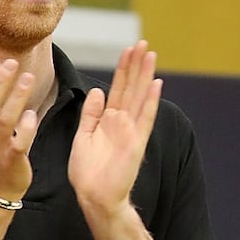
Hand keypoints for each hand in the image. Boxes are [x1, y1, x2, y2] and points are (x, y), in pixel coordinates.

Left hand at [68, 41, 160, 213]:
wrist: (94, 197)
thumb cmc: (87, 172)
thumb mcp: (83, 137)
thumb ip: (91, 114)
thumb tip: (97, 91)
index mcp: (108, 120)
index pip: (117, 89)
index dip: (122, 69)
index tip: (127, 50)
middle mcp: (122, 122)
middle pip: (130, 88)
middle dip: (135, 65)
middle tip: (142, 43)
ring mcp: (131, 131)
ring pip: (139, 97)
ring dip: (145, 76)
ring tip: (151, 55)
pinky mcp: (136, 143)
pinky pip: (144, 119)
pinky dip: (150, 102)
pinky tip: (156, 85)